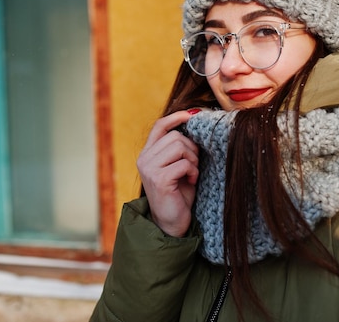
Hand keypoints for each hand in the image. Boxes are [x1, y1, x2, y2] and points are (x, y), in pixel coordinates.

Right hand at [137, 110, 199, 236]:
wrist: (172, 222)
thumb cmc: (179, 193)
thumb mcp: (177, 165)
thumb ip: (179, 148)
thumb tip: (193, 121)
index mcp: (148, 154)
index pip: (160, 126)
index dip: (176, 117)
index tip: (192, 115)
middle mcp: (144, 159)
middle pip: (176, 136)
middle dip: (192, 149)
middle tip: (193, 166)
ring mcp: (150, 169)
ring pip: (180, 147)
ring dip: (193, 160)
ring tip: (192, 173)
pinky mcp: (159, 179)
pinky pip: (184, 163)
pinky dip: (193, 171)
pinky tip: (192, 182)